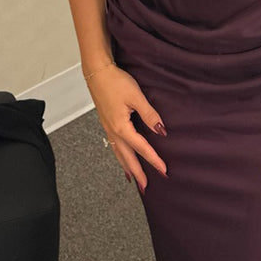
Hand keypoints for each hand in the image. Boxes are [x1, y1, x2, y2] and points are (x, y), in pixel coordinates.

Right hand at [87, 63, 167, 193]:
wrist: (97, 72)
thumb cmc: (116, 82)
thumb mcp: (137, 97)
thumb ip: (149, 115)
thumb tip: (161, 131)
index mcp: (121, 127)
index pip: (141, 148)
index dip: (154, 160)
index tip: (164, 171)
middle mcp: (113, 132)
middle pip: (127, 158)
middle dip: (138, 173)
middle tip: (146, 188)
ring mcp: (108, 128)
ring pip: (119, 154)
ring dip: (127, 167)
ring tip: (133, 180)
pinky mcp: (106, 123)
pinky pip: (114, 146)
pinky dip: (119, 156)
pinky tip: (122, 158)